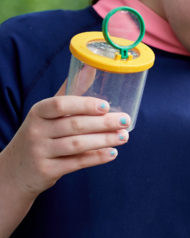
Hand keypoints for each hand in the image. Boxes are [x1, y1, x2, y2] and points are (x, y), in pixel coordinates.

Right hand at [2, 84, 129, 197]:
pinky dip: (96, 158)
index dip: (84, 104)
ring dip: (104, 140)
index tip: (106, 105)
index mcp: (38, 112)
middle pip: (74, 125)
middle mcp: (36, 130)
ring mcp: (40, 152)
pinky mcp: (46, 170)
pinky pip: (76, 163)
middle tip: (125, 120)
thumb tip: (91, 68)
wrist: (15, 170)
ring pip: (77, 144)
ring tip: (124, 136)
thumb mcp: (47, 114)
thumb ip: (69, 94)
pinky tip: (113, 152)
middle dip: (103, 123)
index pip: (60, 104)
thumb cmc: (40, 135)